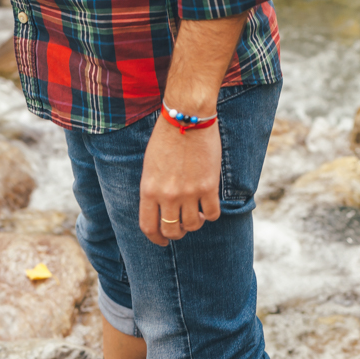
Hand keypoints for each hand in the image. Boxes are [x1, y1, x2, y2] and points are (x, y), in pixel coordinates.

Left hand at [139, 115, 221, 245]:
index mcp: (148, 190)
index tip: (162, 241)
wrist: (187, 117)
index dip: (155, 239)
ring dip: (194, 223)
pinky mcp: (208, 187)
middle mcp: (167, 195)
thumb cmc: (166, 138)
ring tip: (196, 214)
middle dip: (176, 234)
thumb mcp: (150, 166)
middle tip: (181, 227)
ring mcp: (188, 192)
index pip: (148, 227)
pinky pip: (212, 214)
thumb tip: (161, 211)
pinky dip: (210, 215)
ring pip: (192, 225)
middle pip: (171, 230)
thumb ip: (153, 190)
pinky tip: (208, 206)